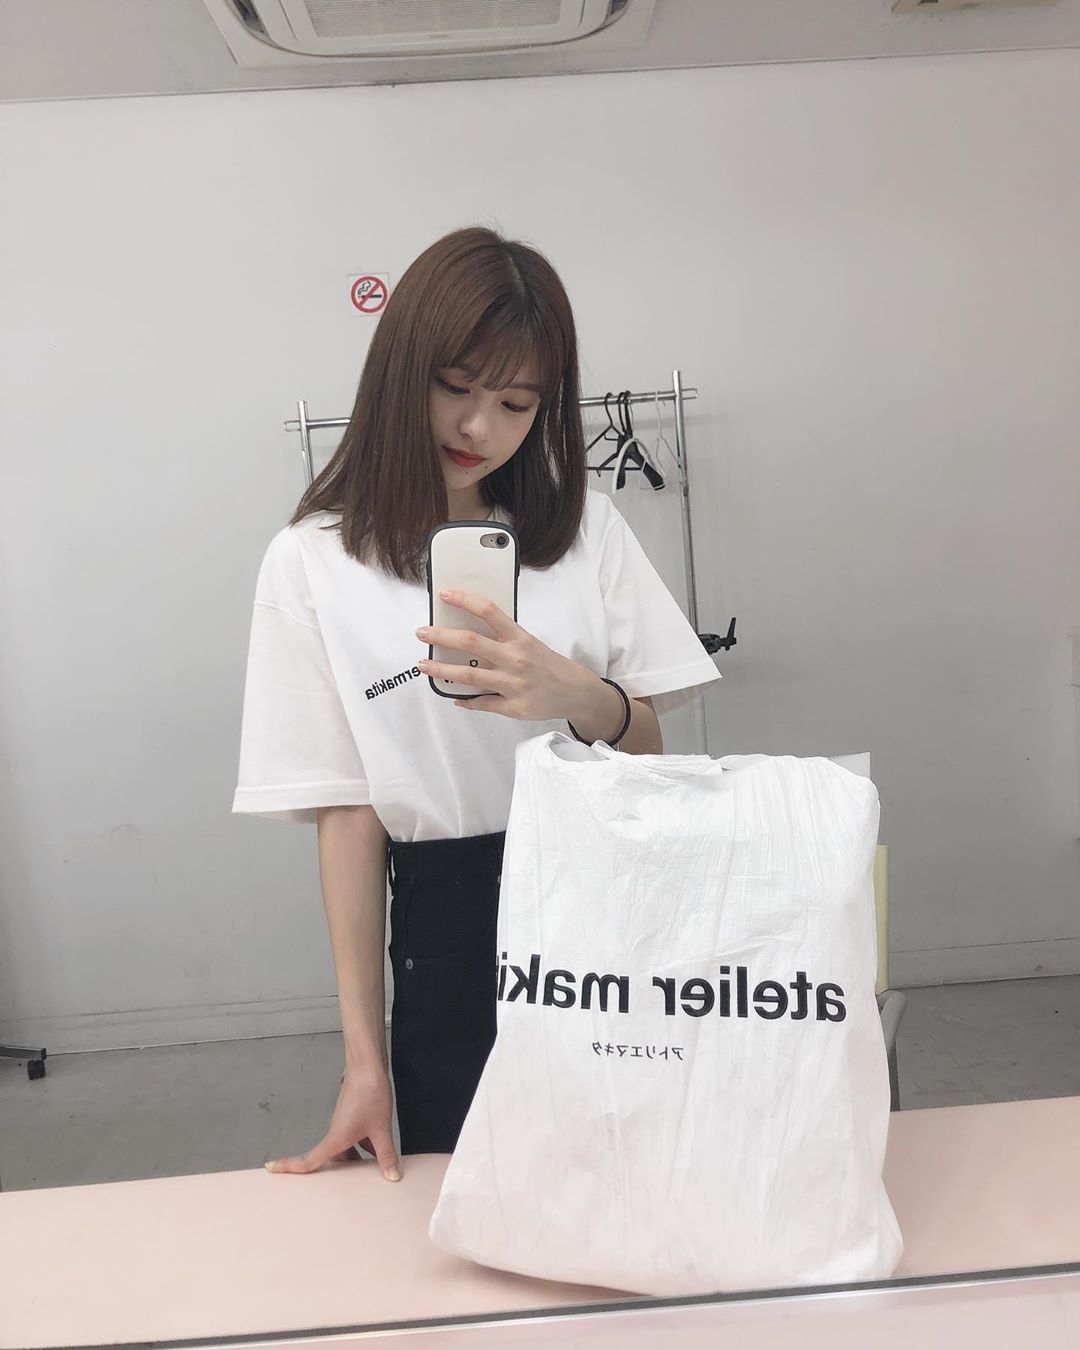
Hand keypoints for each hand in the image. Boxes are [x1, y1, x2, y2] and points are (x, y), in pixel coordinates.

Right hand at [264, 1061, 401, 1180]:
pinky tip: (378, 1152)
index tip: (270, 1168)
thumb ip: (386, 1155)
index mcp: (335, 1139)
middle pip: (330, 1160)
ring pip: (344, 1149)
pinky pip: (353, 1139)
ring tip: (367, 1174)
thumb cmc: (369, 1094)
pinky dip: (362, 1148)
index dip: (289, 1166)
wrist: (369, 1067)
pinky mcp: (353, 1117)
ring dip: (353, 1160)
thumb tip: (392, 1176)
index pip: (308, 1160)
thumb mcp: (381, 1129)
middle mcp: (335, 1132)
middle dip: (334, 1175)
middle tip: (339, 1192)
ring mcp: (344, 1124)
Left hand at [416, 589, 594, 720]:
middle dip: (441, 636)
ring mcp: (513, 684)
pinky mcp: (513, 707)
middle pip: (470, 642)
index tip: (445, 594)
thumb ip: (502, 637)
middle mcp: (515, 658)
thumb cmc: (548, 664)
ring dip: (441, 670)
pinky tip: (453, 696)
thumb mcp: (529, 642)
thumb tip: (469, 633)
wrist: (575, 692)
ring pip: (468, 676)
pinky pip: (481, 703)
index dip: (464, 600)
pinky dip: (464, 700)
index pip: (489, 611)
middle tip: (422, 633)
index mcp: (520, 638)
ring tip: (424, 665)